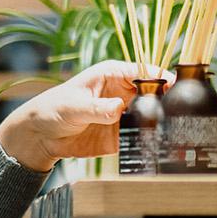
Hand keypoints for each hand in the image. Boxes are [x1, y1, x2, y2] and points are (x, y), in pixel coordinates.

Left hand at [0, 60, 170, 171]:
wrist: (40, 136)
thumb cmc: (52, 109)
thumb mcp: (74, 106)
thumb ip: (97, 109)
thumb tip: (118, 109)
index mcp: (113, 75)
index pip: (145, 72)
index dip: (162, 78)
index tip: (175, 88)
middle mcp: (124, 93)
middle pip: (156, 94)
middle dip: (167, 102)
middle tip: (176, 114)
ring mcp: (125, 114)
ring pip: (153, 116)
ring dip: (161, 123)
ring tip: (170, 131)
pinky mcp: (122, 135)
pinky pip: (141, 137)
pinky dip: (150, 141)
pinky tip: (157, 146)